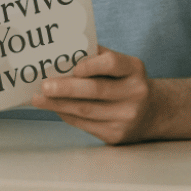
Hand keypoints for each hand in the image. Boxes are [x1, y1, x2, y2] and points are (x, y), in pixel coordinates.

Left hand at [30, 45, 160, 144]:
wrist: (151, 113)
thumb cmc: (125, 82)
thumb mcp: (120, 66)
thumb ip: (95, 58)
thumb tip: (59, 55)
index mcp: (134, 69)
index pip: (111, 63)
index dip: (90, 65)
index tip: (72, 67)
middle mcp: (134, 93)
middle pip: (95, 90)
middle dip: (66, 88)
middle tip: (44, 85)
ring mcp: (126, 117)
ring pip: (85, 110)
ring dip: (58, 104)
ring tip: (38, 98)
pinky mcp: (116, 135)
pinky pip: (85, 124)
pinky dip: (66, 115)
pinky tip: (54, 108)